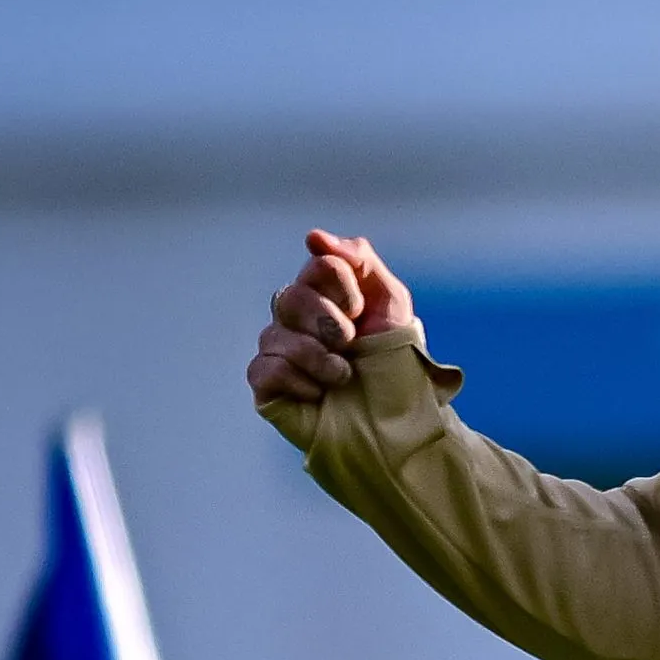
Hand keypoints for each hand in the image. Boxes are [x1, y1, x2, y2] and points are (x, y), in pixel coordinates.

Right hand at [247, 230, 416, 404]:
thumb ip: (361, 262)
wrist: (395, 423)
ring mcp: (281, 351)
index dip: (343, 286)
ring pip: (274, 335)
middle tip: (350, 343)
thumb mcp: (391, 305)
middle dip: (328, 322)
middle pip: (292, 296)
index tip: (361, 310)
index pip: (320, 266)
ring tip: (344, 377)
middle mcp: (299, 318)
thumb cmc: (395, 365)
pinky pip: (264, 369)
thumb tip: (313, 236)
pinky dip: (298, 381)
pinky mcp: (268, 386)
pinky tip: (319, 394)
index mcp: (329, 295)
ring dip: (318, 358)